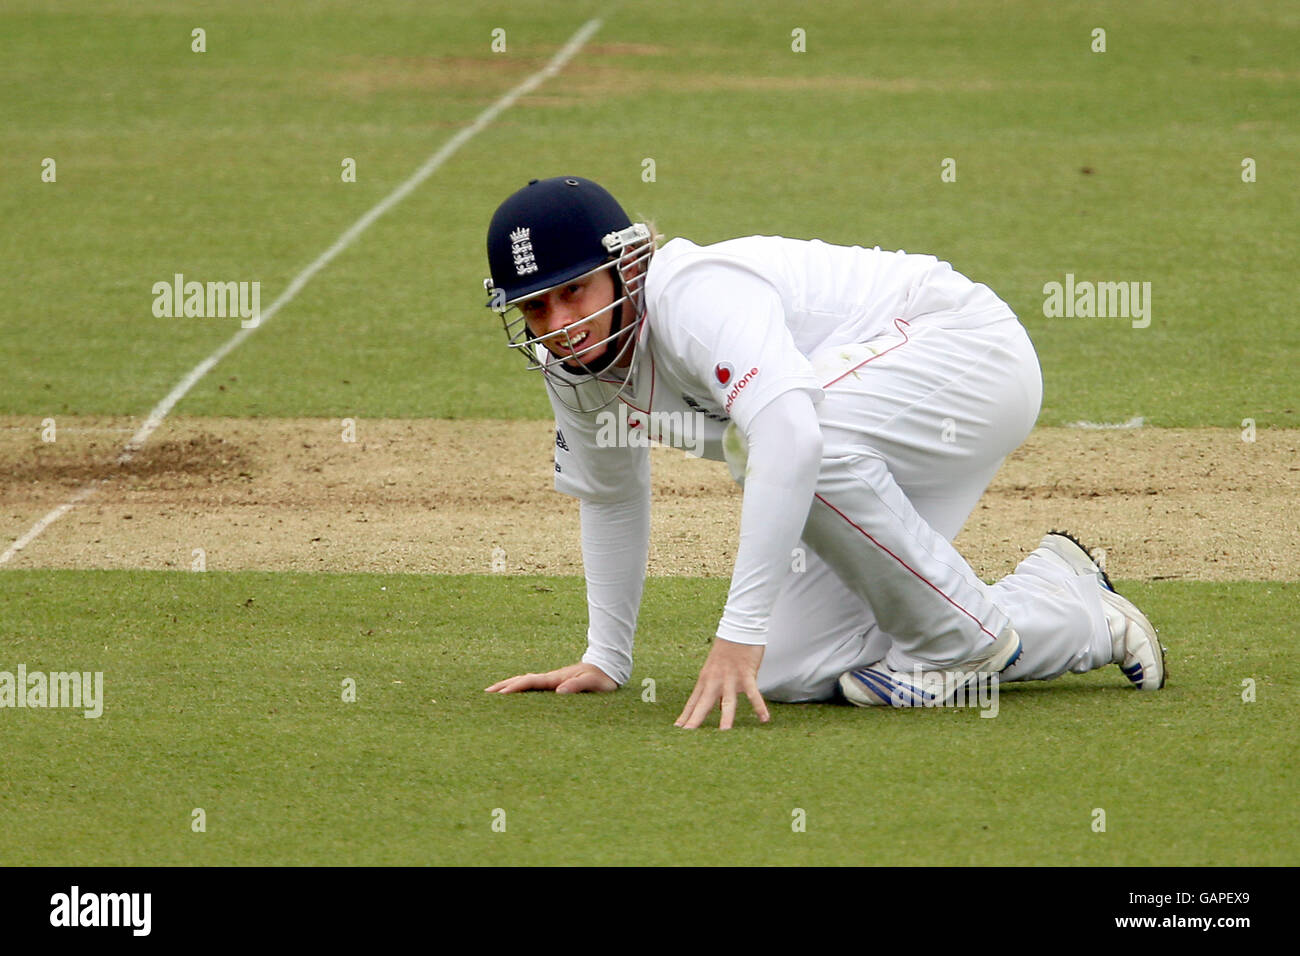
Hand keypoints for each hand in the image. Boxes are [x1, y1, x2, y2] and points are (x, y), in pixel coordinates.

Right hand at [485, 662, 617, 694]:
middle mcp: (550, 677)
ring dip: (509, 685)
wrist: (607, 667)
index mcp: (556, 678)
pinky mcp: (554, 683)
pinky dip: (519, 687)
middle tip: (486, 692)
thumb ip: (577, 686)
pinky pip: (532, 685)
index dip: (516, 687)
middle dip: (504, 685)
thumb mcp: (593, 683)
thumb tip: (559, 691)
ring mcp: (551, 679)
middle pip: (522, 679)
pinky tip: (514, 692)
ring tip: (492, 692)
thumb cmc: (602, 678)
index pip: (531, 682)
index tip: (501, 693)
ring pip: (525, 681)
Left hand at [675, 638, 769, 729]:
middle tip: (688, 736)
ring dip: (726, 717)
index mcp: (705, 680)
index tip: (678, 730)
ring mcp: (730, 678)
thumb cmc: (727, 650)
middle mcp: (715, 681)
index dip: (686, 716)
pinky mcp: (746, 675)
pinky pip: (753, 693)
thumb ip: (716, 690)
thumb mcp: (715, 670)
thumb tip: (717, 708)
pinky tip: (764, 719)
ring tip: (724, 733)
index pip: (693, 702)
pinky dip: (759, 706)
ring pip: (727, 701)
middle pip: (703, 704)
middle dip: (696, 721)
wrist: (738, 629)